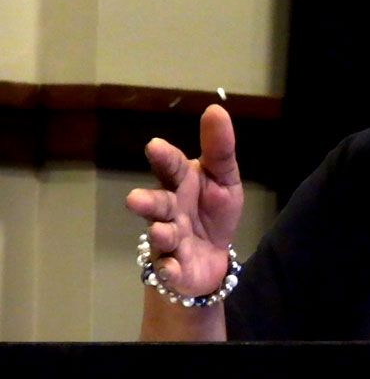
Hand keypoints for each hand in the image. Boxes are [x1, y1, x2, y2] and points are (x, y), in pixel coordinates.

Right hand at [126, 104, 244, 297]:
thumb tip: (215, 108)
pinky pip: (169, 270)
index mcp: (180, 183)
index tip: (155, 146)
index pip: (170, 167)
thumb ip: (219, 148)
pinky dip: (169, 270)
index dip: (164, 158)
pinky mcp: (174, 268)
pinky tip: (170, 268)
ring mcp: (169, 239)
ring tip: (160, 231)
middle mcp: (169, 209)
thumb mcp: (224, 177)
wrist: (213, 256)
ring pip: (160, 236)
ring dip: (159, 233)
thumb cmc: (212, 209)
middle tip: (135, 199)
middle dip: (147, 201)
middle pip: (157, 204)